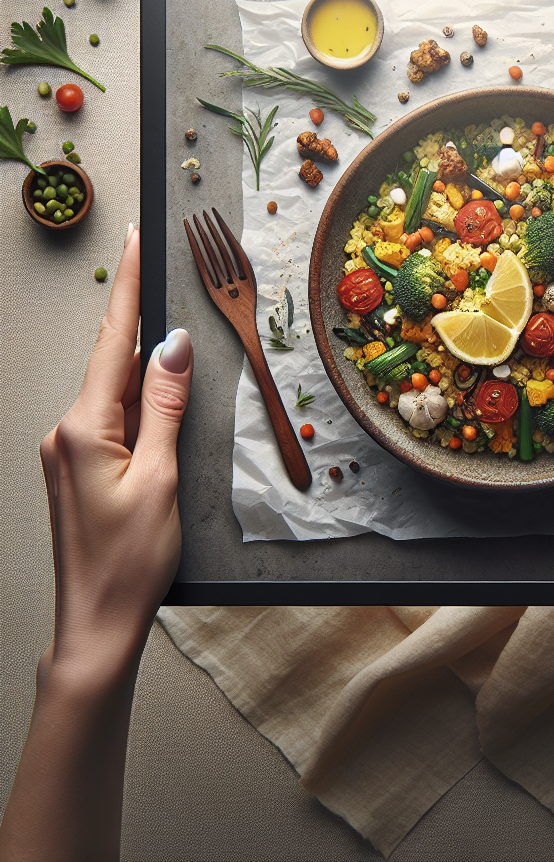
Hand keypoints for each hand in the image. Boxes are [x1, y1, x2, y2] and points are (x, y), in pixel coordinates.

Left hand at [39, 224, 193, 675]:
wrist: (96, 623)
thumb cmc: (130, 561)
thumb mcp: (160, 477)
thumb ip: (165, 406)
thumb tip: (175, 348)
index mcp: (83, 428)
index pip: (114, 342)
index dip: (129, 288)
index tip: (137, 241)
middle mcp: (66, 431)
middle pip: (111, 359)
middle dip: (138, 315)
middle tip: (157, 269)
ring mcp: (69, 450)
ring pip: (113, 389)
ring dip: (142, 361)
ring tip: (172, 336)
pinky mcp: (79, 467)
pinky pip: (112, 416)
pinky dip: (137, 397)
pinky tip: (157, 393)